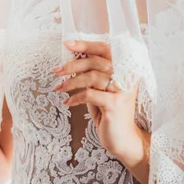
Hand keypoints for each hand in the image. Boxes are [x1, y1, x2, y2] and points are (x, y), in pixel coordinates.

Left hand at [52, 40, 144, 159]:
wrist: (122, 139)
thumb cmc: (108, 111)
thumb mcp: (99, 88)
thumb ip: (91, 73)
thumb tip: (71, 58)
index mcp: (124, 68)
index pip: (104, 49)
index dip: (86, 45)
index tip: (67, 44)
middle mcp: (126, 76)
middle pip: (96, 62)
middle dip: (73, 64)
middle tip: (57, 70)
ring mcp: (122, 90)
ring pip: (92, 77)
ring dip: (71, 82)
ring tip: (59, 88)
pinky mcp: (115, 104)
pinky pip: (89, 94)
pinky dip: (75, 98)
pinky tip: (67, 103)